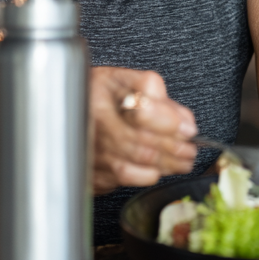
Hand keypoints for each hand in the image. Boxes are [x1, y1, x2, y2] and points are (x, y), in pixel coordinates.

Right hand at [90, 67, 197, 193]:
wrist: (68, 107)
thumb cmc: (102, 93)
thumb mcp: (127, 79)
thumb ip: (158, 95)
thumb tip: (183, 121)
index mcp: (101, 93)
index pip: (141, 113)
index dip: (169, 123)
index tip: (188, 129)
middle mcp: (91, 125)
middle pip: (140, 145)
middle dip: (174, 150)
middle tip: (191, 150)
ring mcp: (88, 152)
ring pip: (133, 167)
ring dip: (165, 166)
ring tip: (182, 162)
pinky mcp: (89, 172)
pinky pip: (123, 180)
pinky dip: (146, 177)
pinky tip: (158, 170)